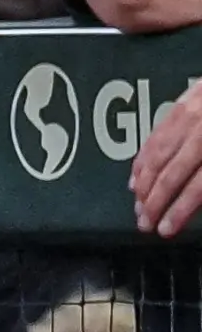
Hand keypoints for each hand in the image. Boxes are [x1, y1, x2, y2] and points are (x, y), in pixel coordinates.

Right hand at [134, 79, 201, 236]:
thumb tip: (198, 196)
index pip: (198, 185)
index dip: (179, 210)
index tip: (166, 229)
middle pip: (172, 172)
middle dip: (155, 202)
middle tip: (144, 224)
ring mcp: (190, 113)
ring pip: (157, 154)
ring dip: (144, 184)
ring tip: (137, 206)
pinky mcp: (182, 101)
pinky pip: (155, 134)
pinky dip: (142, 158)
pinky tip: (136, 175)